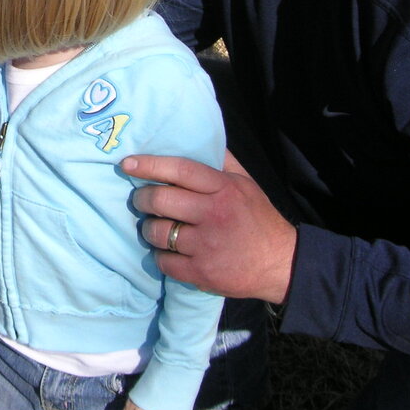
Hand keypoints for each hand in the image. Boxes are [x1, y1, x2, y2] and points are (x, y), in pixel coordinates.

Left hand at [124, 151, 297, 302]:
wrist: (282, 264)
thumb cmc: (258, 219)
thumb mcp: (246, 184)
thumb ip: (222, 162)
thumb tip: (200, 137)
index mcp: (223, 188)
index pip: (179, 169)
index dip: (149, 165)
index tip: (127, 164)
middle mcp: (213, 213)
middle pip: (159, 199)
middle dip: (142, 199)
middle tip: (141, 201)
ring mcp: (206, 244)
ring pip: (157, 231)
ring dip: (149, 229)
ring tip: (155, 227)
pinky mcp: (201, 271)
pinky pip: (163, 261)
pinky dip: (160, 256)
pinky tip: (167, 252)